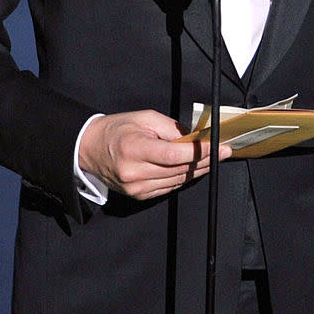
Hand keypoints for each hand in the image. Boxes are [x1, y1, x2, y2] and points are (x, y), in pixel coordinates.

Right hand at [78, 109, 231, 199]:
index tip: (218, 146)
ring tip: (213, 158)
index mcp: (134, 148)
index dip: (199, 152)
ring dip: (198, 170)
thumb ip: (171, 128)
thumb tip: (195, 138)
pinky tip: (193, 168)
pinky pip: (169, 187)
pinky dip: (183, 177)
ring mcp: (136, 187)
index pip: (173, 154)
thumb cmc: (116, 130)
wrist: (89, 150)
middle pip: (179, 169)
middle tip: (224, 151)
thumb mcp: (144, 118)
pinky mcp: (139, 196)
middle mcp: (135, 172)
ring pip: (177, 181)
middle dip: (205, 160)